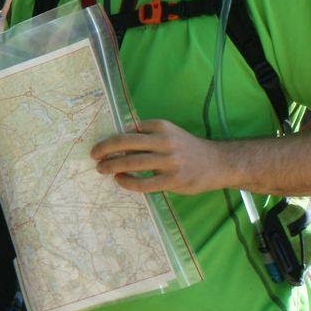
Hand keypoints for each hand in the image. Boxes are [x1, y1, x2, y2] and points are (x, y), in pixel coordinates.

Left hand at [91, 119, 230, 194]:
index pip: (128, 131)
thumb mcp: (168, 132)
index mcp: (161, 127)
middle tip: (93, 155)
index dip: (111, 140)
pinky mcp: (172, 180)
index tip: (100, 147)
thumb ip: (146, 134)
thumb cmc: (186, 148)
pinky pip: (143, 183)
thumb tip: (117, 141)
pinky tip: (120, 179)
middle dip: (104, 149)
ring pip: (131, 162)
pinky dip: (127, 181)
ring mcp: (169, 161)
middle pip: (125, 143)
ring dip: (111, 166)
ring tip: (101, 169)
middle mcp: (165, 141)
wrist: (218, 163)